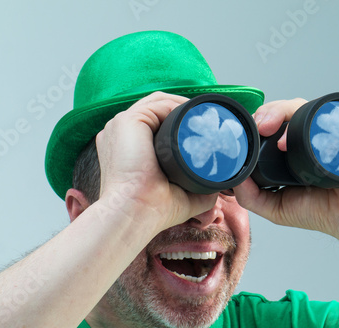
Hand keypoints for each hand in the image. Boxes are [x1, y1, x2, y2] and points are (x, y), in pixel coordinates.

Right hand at [96, 92, 217, 231]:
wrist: (136, 214)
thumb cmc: (152, 210)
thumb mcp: (181, 196)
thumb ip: (199, 188)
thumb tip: (219, 185)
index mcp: (125, 149)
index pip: (152, 125)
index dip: (178, 124)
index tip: (200, 130)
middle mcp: (119, 134)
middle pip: (156, 111)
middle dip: (183, 111)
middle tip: (207, 121)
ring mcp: (120, 125)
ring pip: (159, 104)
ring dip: (184, 106)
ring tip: (205, 116)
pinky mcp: (126, 121)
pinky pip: (158, 104)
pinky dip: (179, 105)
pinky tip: (196, 115)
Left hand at [233, 98, 338, 240]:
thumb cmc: (318, 211)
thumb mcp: (274, 207)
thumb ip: (250, 196)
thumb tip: (233, 179)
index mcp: (289, 149)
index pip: (270, 124)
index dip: (256, 123)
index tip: (245, 133)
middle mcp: (307, 136)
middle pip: (284, 110)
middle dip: (267, 113)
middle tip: (258, 126)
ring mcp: (326, 132)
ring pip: (304, 108)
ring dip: (283, 112)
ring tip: (271, 129)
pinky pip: (330, 117)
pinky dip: (313, 119)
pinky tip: (297, 136)